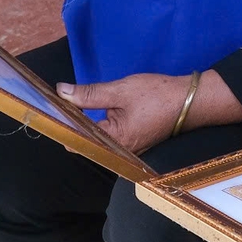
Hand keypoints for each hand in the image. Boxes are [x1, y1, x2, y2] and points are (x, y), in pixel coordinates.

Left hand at [59, 74, 200, 153]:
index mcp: (114, 141)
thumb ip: (89, 94)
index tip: (50, 107)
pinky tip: (89, 111)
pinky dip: (97, 124)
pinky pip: (107, 136)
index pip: (76, 140)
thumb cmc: (158, 95)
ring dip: (83, 123)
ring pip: (95, 139)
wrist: (192, 101)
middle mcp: (118, 151)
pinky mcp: (132, 142)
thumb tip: (61, 92)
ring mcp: (126, 148)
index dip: (61, 125)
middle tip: (57, 102)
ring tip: (69, 104)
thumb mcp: (121, 90)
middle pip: (84, 141)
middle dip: (71, 123)